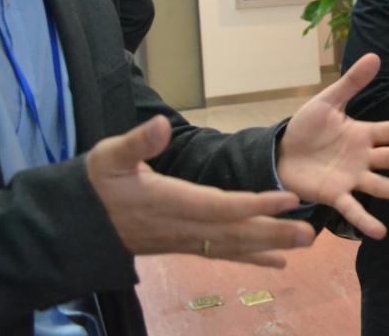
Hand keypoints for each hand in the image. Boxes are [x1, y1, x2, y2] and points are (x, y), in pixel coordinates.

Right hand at [87, 115, 311, 268]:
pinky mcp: (186, 245)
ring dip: (271, 246)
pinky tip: (279, 262)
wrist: (77, 224)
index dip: (255, 204)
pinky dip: (253, 257)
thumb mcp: (109, 156)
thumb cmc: (95, 184)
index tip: (288, 199)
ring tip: (306, 242)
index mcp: (169, 202)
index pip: (220, 206)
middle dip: (274, 232)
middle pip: (235, 232)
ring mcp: (185, 240)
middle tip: (312, 232)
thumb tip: (159, 125)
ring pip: (234, 246)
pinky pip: (224, 254)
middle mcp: (182, 227)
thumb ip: (136, 143)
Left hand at [278, 53, 388, 240]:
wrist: (280, 154)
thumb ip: (351, 83)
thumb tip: (374, 56)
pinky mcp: (335, 194)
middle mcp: (362, 157)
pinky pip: (352, 208)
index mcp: (361, 134)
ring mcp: (351, 178)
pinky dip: (366, 220)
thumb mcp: (327, 102)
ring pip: (381, 185)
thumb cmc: (306, 128)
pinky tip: (380, 232)